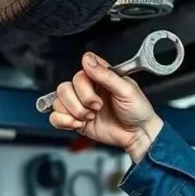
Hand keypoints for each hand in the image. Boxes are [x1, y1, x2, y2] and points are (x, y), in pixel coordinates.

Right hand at [48, 53, 163, 162]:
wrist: (138, 135)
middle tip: (97, 107)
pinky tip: (78, 123)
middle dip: (81, 99)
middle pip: (66, 87)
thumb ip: (106, 74)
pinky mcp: (76, 121)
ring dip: (74, 111)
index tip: (95, 87)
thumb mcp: (126, 89)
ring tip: (90, 116)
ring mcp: (81, 106)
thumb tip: (88, 60)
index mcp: (100, 78)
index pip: (81, 70)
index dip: (84, 81)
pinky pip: (56, 117)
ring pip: (59, 101)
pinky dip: (63, 121)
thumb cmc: (138, 110)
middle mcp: (88, 90)